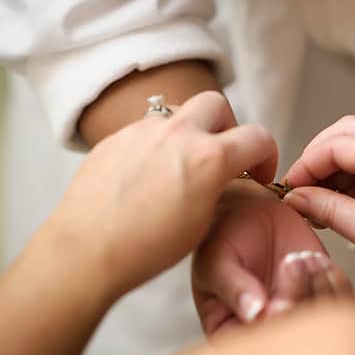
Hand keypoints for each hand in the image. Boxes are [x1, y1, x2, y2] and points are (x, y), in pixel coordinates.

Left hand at [45, 91, 277, 298]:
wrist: (87, 250)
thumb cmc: (146, 247)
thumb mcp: (204, 223)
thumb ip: (221, 188)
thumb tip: (224, 179)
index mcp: (209, 158)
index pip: (258, 137)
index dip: (267, 156)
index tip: (258, 172)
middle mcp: (178, 134)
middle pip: (217, 104)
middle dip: (227, 126)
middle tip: (221, 154)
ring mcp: (143, 132)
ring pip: (178, 112)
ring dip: (189, 130)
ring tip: (182, 163)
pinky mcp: (115, 138)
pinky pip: (145, 129)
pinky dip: (157, 144)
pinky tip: (147, 175)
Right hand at [192, 180, 353, 335]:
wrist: (250, 210)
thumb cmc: (224, 236)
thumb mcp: (217, 259)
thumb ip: (233, 286)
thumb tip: (253, 314)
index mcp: (233, 331)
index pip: (258, 344)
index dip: (273, 329)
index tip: (276, 305)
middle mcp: (270, 328)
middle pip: (297, 333)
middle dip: (298, 298)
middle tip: (291, 262)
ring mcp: (299, 311)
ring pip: (324, 319)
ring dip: (317, 285)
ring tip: (299, 256)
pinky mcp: (322, 293)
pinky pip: (341, 299)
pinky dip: (335, 280)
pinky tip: (315, 257)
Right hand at [282, 116, 354, 288]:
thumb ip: (334, 213)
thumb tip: (298, 199)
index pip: (339, 143)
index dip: (307, 163)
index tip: (290, 189)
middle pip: (351, 131)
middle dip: (321, 157)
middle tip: (301, 188)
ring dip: (339, 168)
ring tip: (320, 204)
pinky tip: (345, 207)